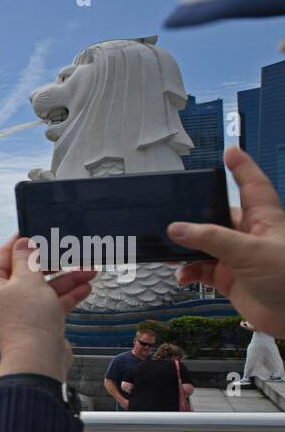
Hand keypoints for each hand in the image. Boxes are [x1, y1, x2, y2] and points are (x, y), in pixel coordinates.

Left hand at [0, 234, 96, 381]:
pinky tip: (86, 287)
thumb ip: (27, 258)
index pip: (3, 256)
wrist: (38, 358)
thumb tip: (23, 243)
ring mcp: (18, 312)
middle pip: (26, 272)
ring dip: (66, 279)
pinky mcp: (34, 323)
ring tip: (90, 270)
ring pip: (42, 288)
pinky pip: (50, 304)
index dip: (21, 242)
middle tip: (70, 251)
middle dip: (53, 263)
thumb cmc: (27, 319)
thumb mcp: (27, 279)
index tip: (36, 229)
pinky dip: (67, 296)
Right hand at [172, 146, 284, 336]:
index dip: (241, 168)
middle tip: (170, 213)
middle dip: (195, 217)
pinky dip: (189, 272)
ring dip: (186, 249)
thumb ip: (210, 240)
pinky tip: (182, 276)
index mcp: (263, 217)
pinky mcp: (230, 279)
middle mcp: (249, 235)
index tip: (230, 151)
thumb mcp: (248, 252)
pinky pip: (202, 270)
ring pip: (205, 246)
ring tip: (168, 251)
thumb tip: (176, 228)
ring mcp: (238, 258)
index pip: (251, 185)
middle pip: (217, 217)